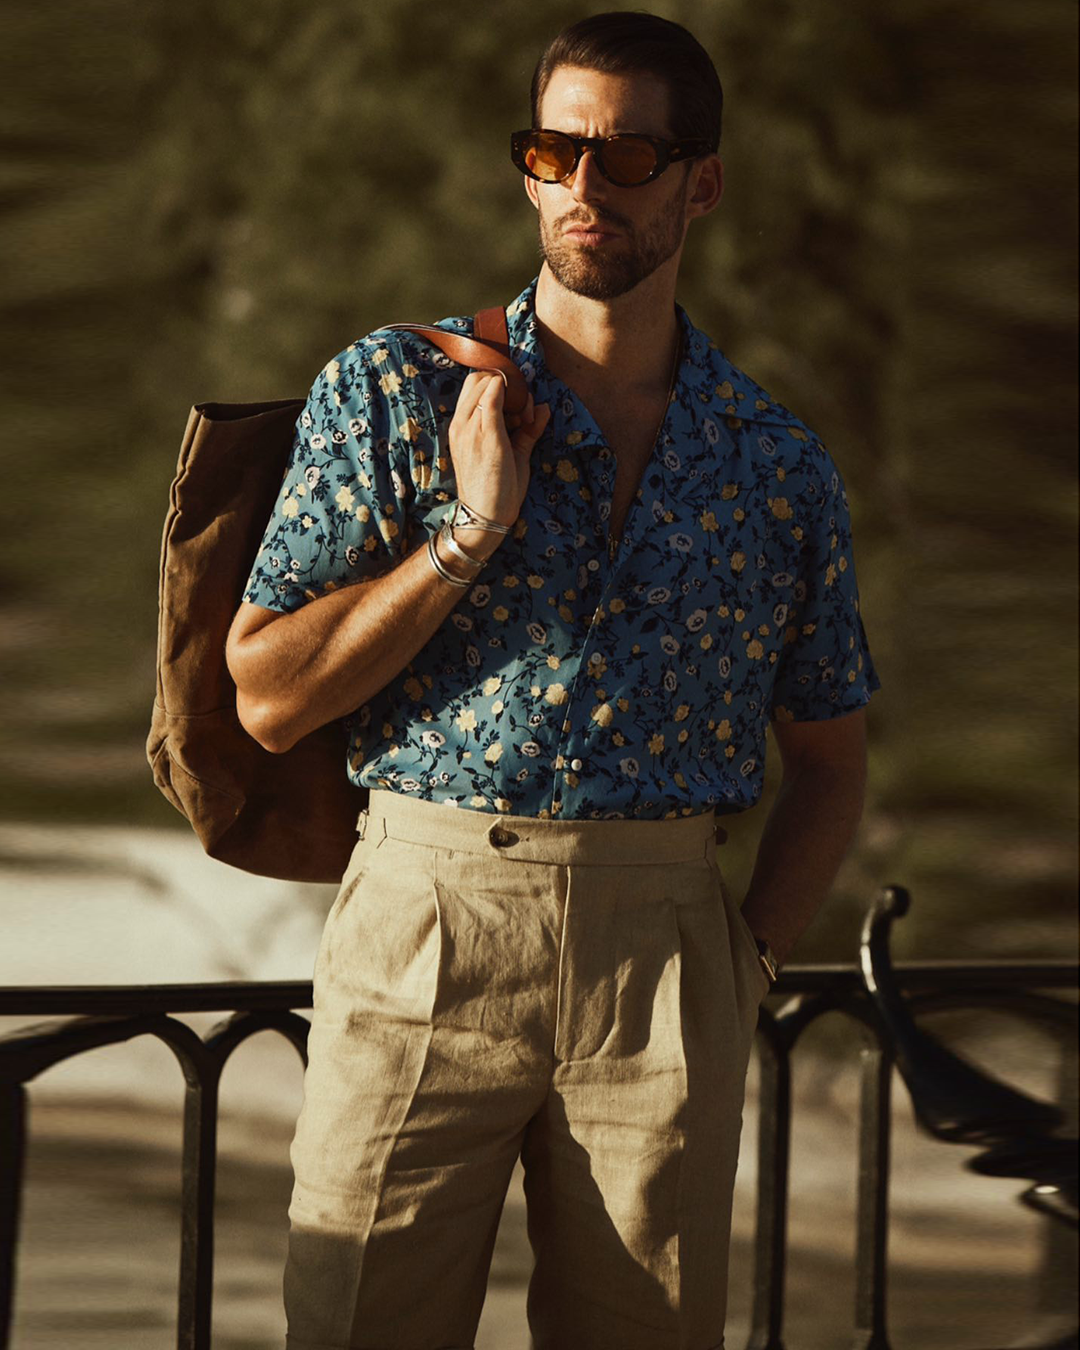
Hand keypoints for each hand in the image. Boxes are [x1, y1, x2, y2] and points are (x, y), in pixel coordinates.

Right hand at [447, 370, 549, 555]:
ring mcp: (471, 428)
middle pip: (480, 377)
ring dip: (515, 393)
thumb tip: (544, 407)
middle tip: (524, 412)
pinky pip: (496, 397)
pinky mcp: (487, 436)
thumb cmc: (496, 489)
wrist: (484, 517)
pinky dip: (518, 400)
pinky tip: (529, 418)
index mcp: (461, 426)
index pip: (476, 383)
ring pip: (489, 382)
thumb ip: (528, 430)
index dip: (503, 387)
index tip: (521, 411)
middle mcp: (461, 423)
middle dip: (508, 384)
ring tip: (527, 420)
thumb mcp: (513, 454)